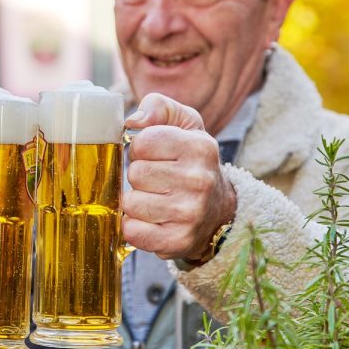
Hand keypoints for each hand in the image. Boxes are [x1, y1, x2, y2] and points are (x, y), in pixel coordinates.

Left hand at [122, 93, 236, 262]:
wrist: (218, 212)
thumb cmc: (193, 162)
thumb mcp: (185, 125)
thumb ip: (159, 107)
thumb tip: (133, 120)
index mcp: (201, 147)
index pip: (143, 142)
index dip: (141, 148)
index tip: (154, 155)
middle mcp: (199, 181)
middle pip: (135, 173)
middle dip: (139, 176)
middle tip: (157, 180)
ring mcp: (190, 214)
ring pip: (130, 203)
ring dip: (136, 202)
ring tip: (156, 200)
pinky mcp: (177, 242)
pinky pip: (132, 231)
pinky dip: (135, 227)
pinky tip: (152, 221)